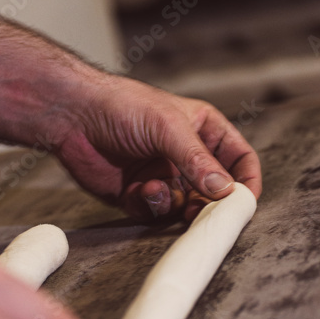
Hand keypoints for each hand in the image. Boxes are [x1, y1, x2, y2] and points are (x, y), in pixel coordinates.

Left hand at [55, 75, 262, 221]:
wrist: (73, 115)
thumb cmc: (122, 106)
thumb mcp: (168, 128)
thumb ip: (198, 161)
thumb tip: (225, 191)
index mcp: (203, 131)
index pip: (239, 159)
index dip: (246, 181)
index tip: (244, 201)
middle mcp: (186, 156)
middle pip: (215, 191)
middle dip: (210, 204)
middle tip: (203, 212)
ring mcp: (163, 175)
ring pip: (186, 206)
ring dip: (175, 203)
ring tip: (156, 188)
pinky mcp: (139, 193)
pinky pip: (156, 211)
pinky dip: (151, 205)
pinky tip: (140, 189)